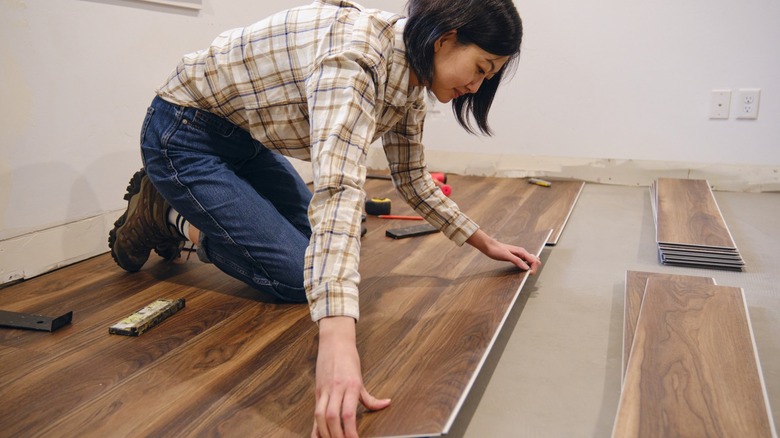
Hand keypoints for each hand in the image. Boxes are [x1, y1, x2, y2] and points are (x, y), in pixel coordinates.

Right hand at [312, 316, 390, 437]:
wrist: (335, 342)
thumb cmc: (348, 359)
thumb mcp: (361, 379)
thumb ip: (371, 397)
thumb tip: (385, 404)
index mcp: (351, 386)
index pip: (348, 413)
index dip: (350, 431)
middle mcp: (336, 389)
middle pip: (332, 417)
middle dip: (336, 435)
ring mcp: (325, 390)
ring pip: (320, 415)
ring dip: (325, 432)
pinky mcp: (318, 391)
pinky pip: (314, 412)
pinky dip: (316, 426)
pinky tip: (318, 436)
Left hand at [466, 229, 541, 273]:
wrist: (489, 246)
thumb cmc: (496, 250)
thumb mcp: (506, 255)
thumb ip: (517, 261)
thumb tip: (526, 267)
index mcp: (522, 252)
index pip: (534, 260)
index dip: (534, 268)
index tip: (529, 273)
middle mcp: (522, 253)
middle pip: (535, 261)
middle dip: (534, 268)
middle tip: (528, 273)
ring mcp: (519, 255)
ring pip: (531, 261)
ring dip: (531, 267)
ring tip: (526, 272)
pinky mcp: (515, 257)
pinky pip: (525, 262)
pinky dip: (526, 266)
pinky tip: (522, 269)